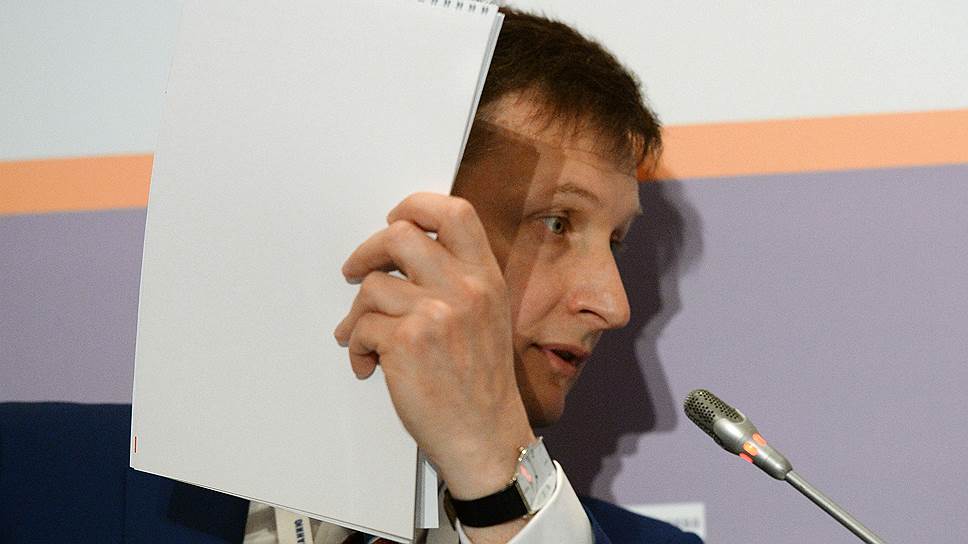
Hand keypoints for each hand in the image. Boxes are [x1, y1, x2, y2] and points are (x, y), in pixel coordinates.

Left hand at [333, 193, 534, 498]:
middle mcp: (465, 289)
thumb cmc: (481, 381)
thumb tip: (405, 249)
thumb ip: (459, 279)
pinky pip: (361, 327)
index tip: (395, 219)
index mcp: (486, 277)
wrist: (485, 435)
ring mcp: (436, 314)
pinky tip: (369, 365)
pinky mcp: (407, 343)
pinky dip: (357, 347)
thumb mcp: (488, 316)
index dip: (416, 205)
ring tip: (362, 338)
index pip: (454, 212)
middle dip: (367, 252)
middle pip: (399, 235)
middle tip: (355, 271)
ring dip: (358, 314)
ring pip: (372, 286)